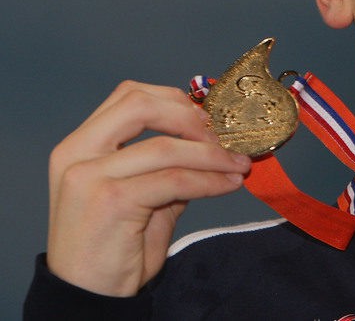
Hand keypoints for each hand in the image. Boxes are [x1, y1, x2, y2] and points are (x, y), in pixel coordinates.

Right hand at [46, 81, 251, 295]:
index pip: (129, 96)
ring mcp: (90, 176)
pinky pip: (174, 179)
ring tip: (239, 165)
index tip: (209, 118)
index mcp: (80, 144)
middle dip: (191, 117)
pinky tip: (228, 184)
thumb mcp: (140, 194)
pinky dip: (209, 179)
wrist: (87, 295)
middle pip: (141, 104)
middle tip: (224, 137)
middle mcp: (77, 153)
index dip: (175, 99)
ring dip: (213, 154)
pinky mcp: (110, 201)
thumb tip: (215, 141)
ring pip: (165, 146)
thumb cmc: (113, 245)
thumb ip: (166, 164)